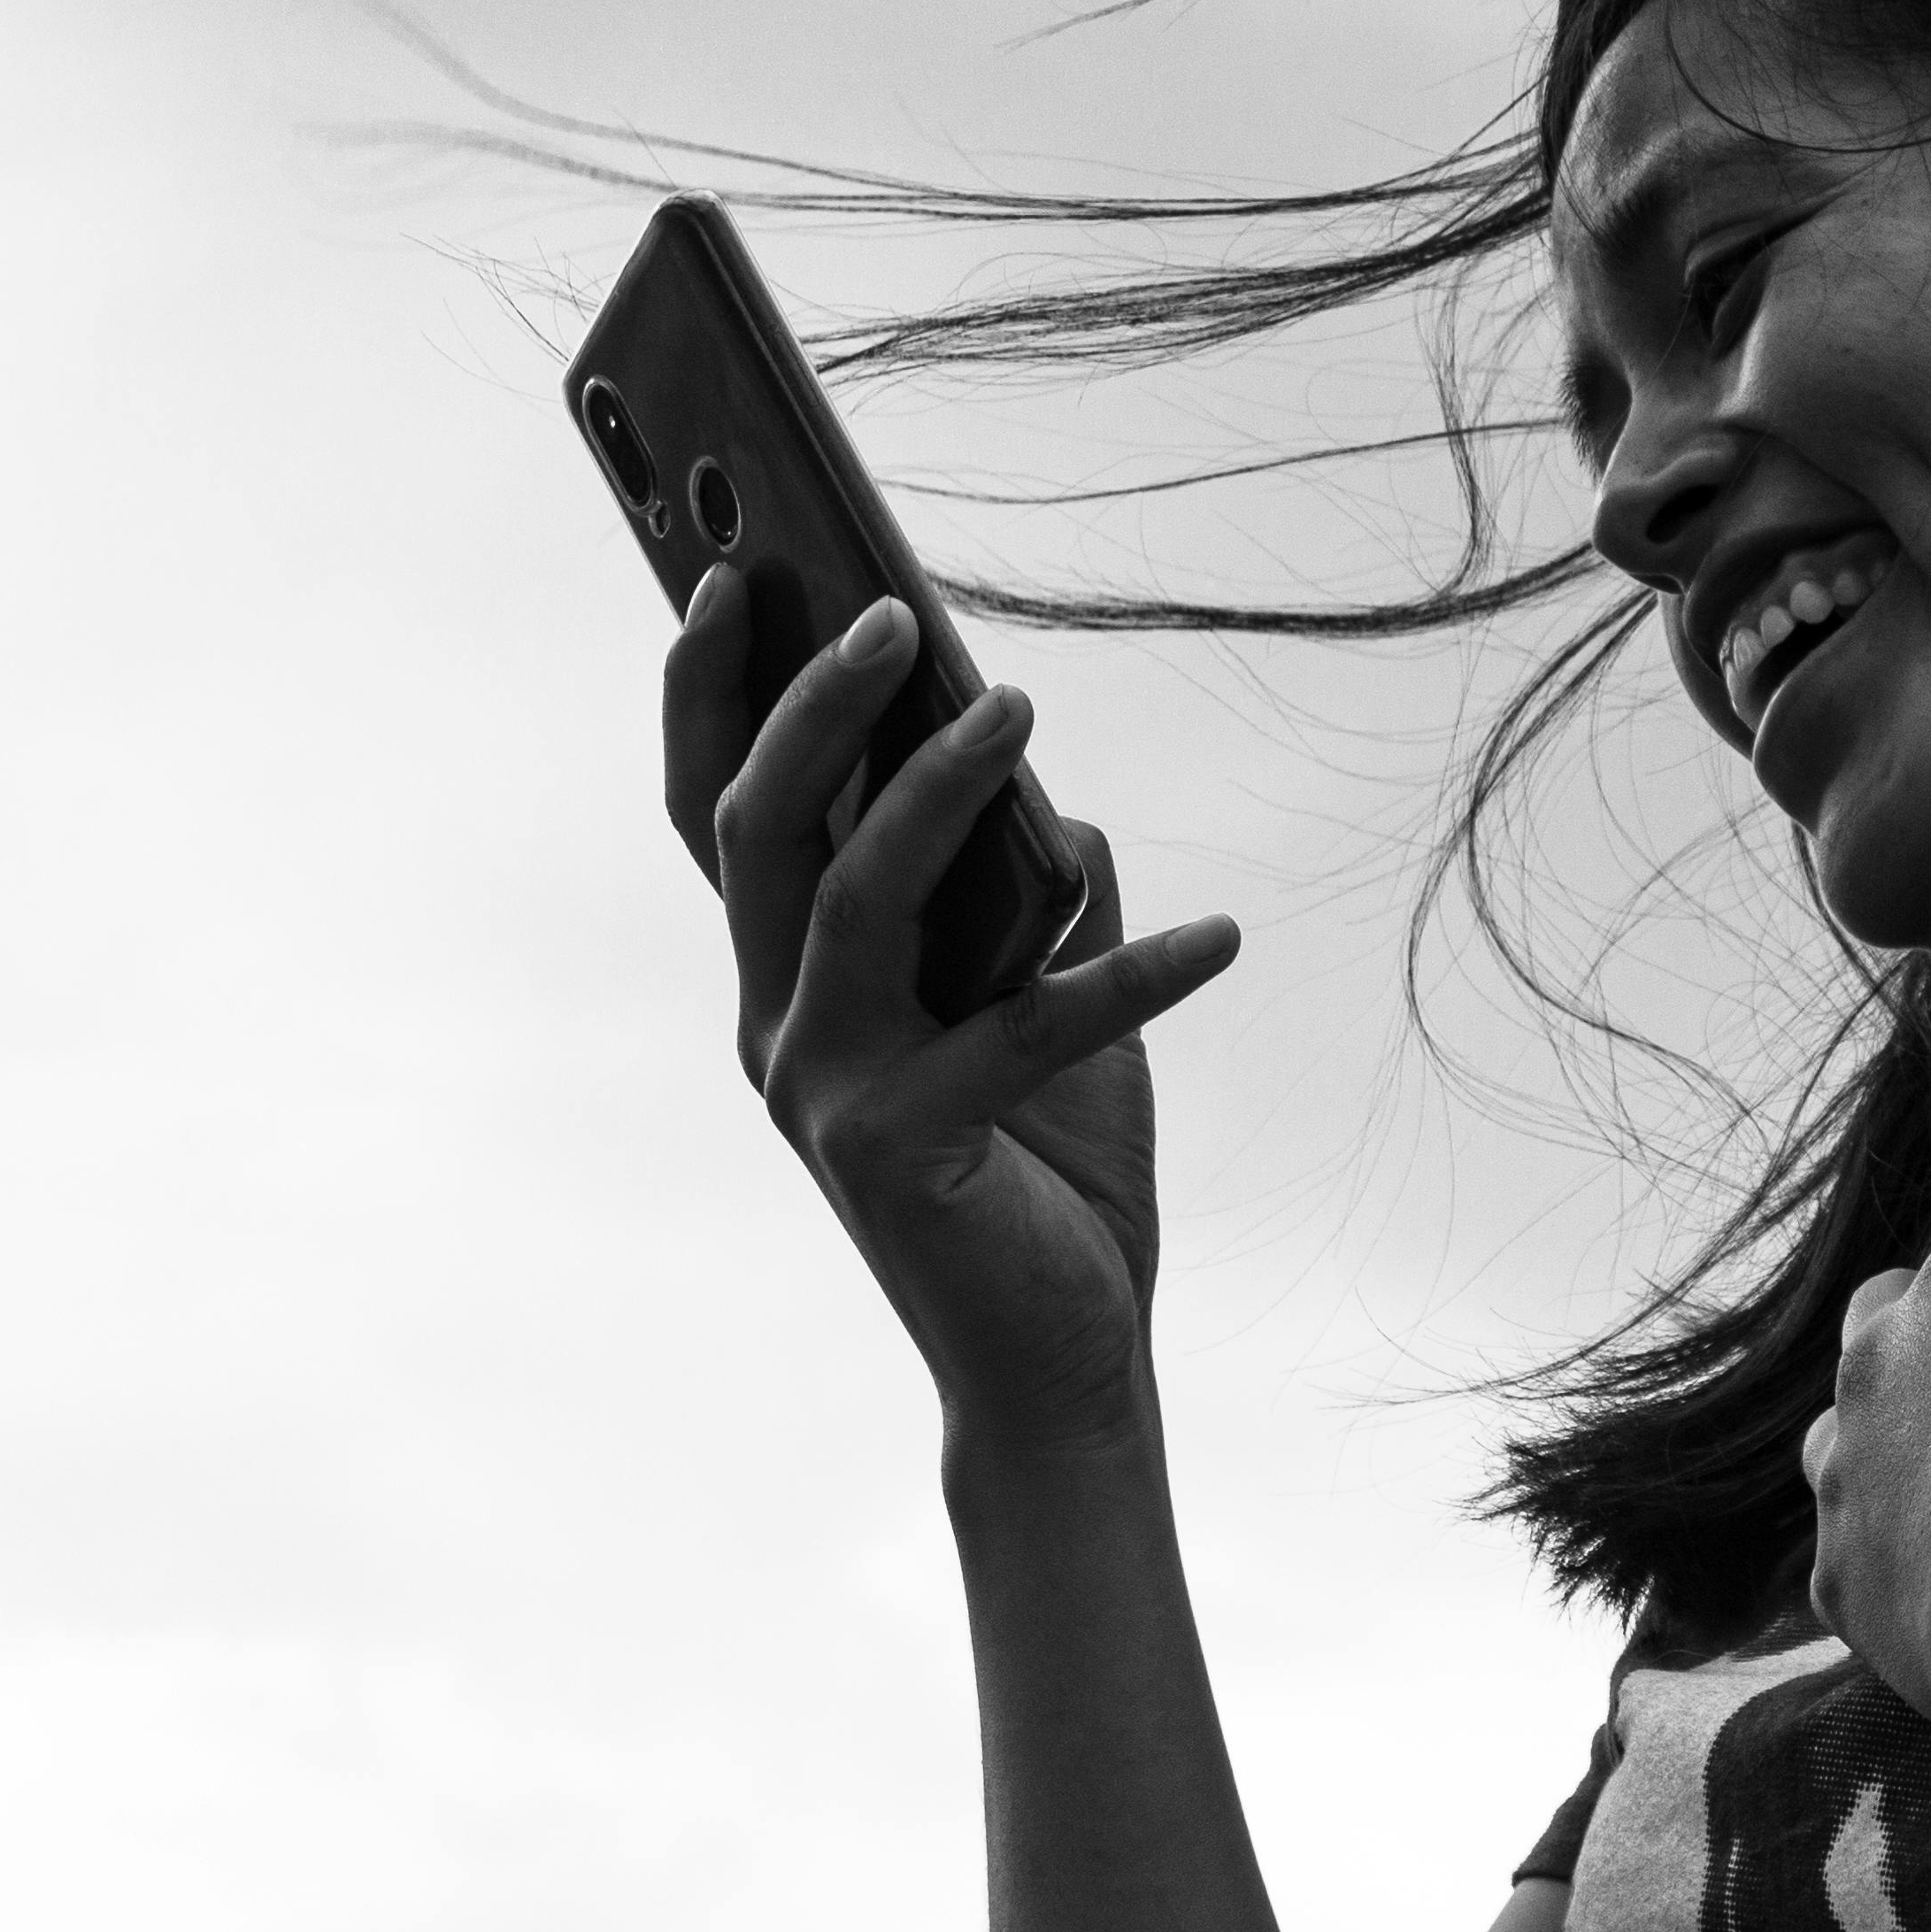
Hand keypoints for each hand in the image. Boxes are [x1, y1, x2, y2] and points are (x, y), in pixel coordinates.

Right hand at [663, 567, 1239, 1455]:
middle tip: (891, 613)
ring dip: (933, 790)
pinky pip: (1022, 1027)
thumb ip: (1027, 900)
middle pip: (759, 831)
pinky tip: (1219, 936)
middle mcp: (777, 1028)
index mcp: (790, 981)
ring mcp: (824, 1090)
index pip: (718, 818)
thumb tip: (1053, 798)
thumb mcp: (1042, 1004)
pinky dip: (1127, 972)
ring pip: (851, 899)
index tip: (731, 574)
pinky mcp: (900, 1149)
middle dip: (815, 708)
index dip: (711, 698)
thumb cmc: (1044, 1170)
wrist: (1059, 1357)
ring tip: (1019, 707)